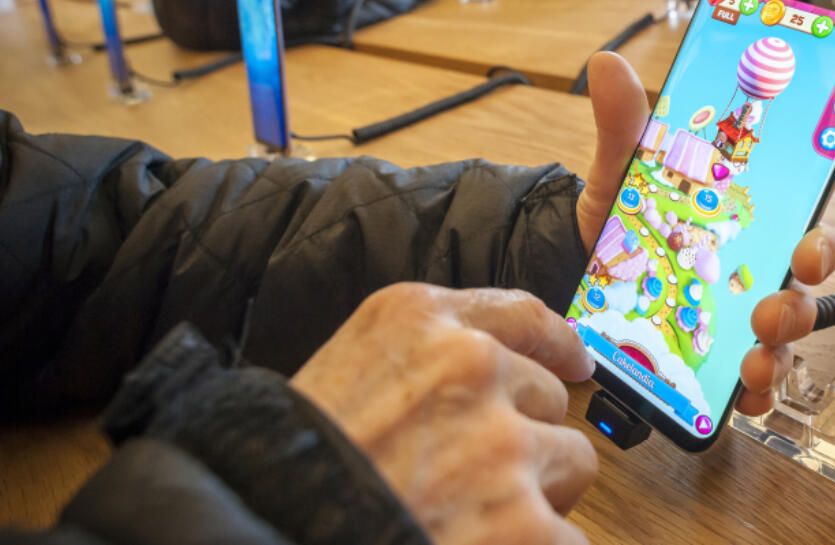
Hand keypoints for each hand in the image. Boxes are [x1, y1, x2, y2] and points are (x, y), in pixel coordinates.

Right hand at [292, 284, 597, 544]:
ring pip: (571, 461)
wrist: (259, 533)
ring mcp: (503, 445)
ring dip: (535, 494)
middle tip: (464, 480)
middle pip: (548, 397)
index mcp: (416, 322)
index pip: (520, 314)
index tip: (575, 361)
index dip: (556, 343)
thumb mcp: (345, 374)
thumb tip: (506, 376)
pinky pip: (567, 536)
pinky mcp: (525, 524)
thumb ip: (424, 361)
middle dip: (521, 439)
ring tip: (470, 517)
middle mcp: (469, 367)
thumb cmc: (291, 468)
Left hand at [574, 52, 834, 414]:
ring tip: (754, 357)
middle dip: (802, 301)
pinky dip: (751, 390)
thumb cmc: (618, 218)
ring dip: (779, 350)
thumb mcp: (620, 172)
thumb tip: (609, 66)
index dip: (821, 242)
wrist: (571, 264)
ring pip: (781, 339)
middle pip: (801, 291)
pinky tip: (740, 391)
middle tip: (778, 301)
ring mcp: (733, 318)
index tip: (811, 245)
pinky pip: (746, 381)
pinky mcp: (709, 357)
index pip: (804, 230)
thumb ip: (625, 125)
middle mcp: (750, 271)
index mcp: (745, 222)